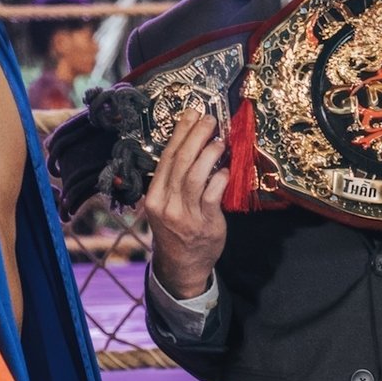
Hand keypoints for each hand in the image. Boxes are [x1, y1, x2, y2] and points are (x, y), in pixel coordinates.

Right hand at [141, 110, 227, 298]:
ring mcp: (185, 215)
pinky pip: (212, 196)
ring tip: (220, 140)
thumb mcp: (166, 205)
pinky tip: (227, 169)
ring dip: (209, 154)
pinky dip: (220, 179)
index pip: (167, 158)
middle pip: (180, 162)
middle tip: (210, 120)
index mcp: (154, 196)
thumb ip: (174, 180)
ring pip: (195, 176)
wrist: (182, 265)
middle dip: (196, 136)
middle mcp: (166, 204)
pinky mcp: (205, 224)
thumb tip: (191, 145)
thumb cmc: (176, 230)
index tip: (191, 114)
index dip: (180, 133)